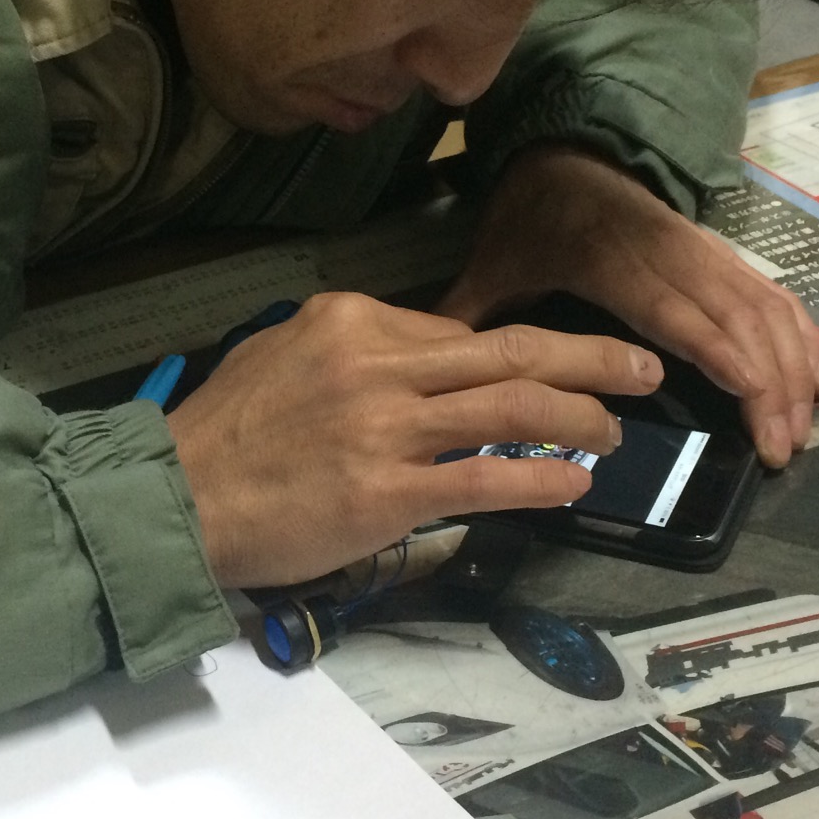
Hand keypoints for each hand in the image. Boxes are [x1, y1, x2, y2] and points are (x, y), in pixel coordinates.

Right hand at [165, 292, 662, 588]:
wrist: (178, 498)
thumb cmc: (223, 434)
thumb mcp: (282, 354)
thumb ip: (354, 349)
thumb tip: (424, 360)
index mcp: (351, 320)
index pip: (458, 332)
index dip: (515, 356)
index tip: (549, 370)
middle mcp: (377, 363)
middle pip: (510, 352)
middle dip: (589, 357)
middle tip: (640, 367)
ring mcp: (386, 429)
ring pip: (511, 409)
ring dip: (579, 417)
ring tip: (613, 431)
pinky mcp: (388, 493)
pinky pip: (486, 479)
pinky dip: (540, 478)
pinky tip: (572, 482)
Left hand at [435, 146, 818, 467]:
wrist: (568, 148)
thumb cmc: (531, 215)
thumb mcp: (494, 259)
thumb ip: (469, 309)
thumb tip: (429, 361)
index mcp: (615, 260)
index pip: (677, 310)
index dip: (720, 350)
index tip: (752, 393)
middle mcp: (672, 254)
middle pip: (736, 318)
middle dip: (769, 383)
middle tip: (782, 448)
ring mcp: (703, 252)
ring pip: (763, 308)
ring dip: (791, 366)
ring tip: (802, 427)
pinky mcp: (720, 254)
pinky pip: (771, 293)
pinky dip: (800, 333)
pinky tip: (818, 374)